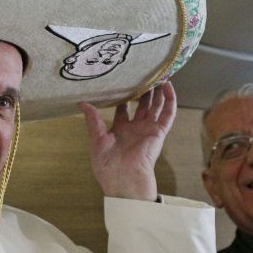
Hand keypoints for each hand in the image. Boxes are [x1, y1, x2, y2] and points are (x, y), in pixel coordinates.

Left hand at [79, 82, 176, 200]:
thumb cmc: (108, 165)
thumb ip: (93, 120)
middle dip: (143, 90)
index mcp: (120, 131)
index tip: (121, 81)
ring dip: (158, 91)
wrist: (124, 179)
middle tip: (143, 74)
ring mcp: (148, 129)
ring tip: (159, 74)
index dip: (123, 96)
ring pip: (156, 105)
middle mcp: (135, 128)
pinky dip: (170, 99)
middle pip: (142, 105)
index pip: (123, 109)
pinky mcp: (159, 132)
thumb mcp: (97, 140)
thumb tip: (82, 103)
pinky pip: (168, 114)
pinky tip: (168, 85)